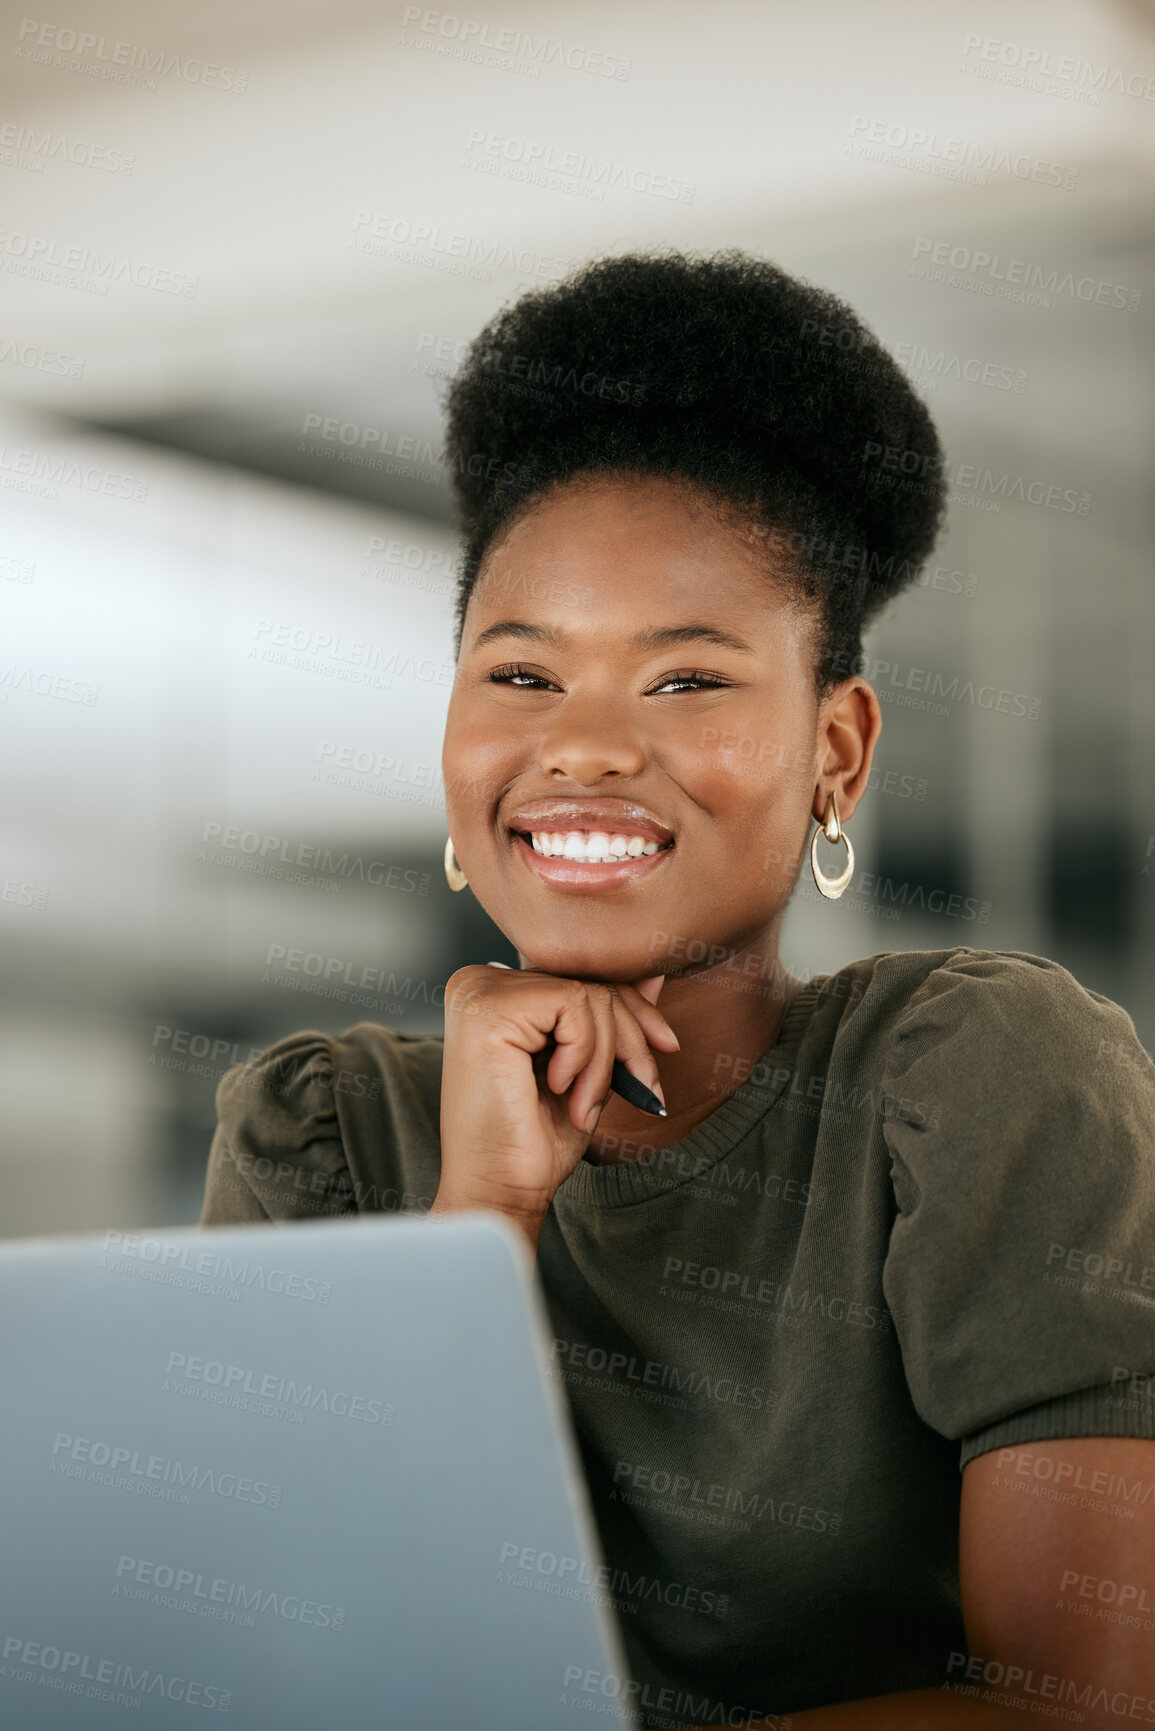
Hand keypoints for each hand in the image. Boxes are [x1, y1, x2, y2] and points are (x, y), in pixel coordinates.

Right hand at [435, 964, 679, 1233]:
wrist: (499, 1193)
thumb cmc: (533, 1141)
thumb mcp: (588, 1068)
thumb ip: (611, 1018)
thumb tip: (653, 976)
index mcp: (495, 992)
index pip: (582, 978)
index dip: (635, 1012)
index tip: (668, 1046)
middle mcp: (481, 982)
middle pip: (589, 983)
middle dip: (630, 1039)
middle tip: (640, 1089)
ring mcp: (479, 992)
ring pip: (588, 995)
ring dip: (605, 1060)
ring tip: (584, 1106)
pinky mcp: (488, 1010)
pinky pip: (573, 1005)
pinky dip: (586, 1056)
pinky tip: (560, 1090)